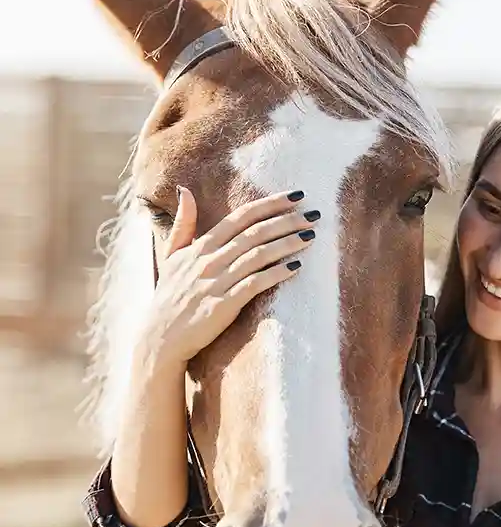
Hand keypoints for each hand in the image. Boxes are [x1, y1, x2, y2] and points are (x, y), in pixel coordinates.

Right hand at [141, 187, 318, 367]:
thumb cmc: (171, 295)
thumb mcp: (171, 255)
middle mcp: (209, 260)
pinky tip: (297, 267)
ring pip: (258, 256)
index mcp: (200, 246)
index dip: (269, 204)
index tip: (295, 196)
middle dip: (286, 220)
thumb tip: (184, 188)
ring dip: (287, 243)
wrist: (161, 337)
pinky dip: (276, 273)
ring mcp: (216, 282)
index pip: (240, 218)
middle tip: (313, 214)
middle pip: (254, 233)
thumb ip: (183, 223)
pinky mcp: (224, 305)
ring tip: (311, 235)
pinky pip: (255, 284)